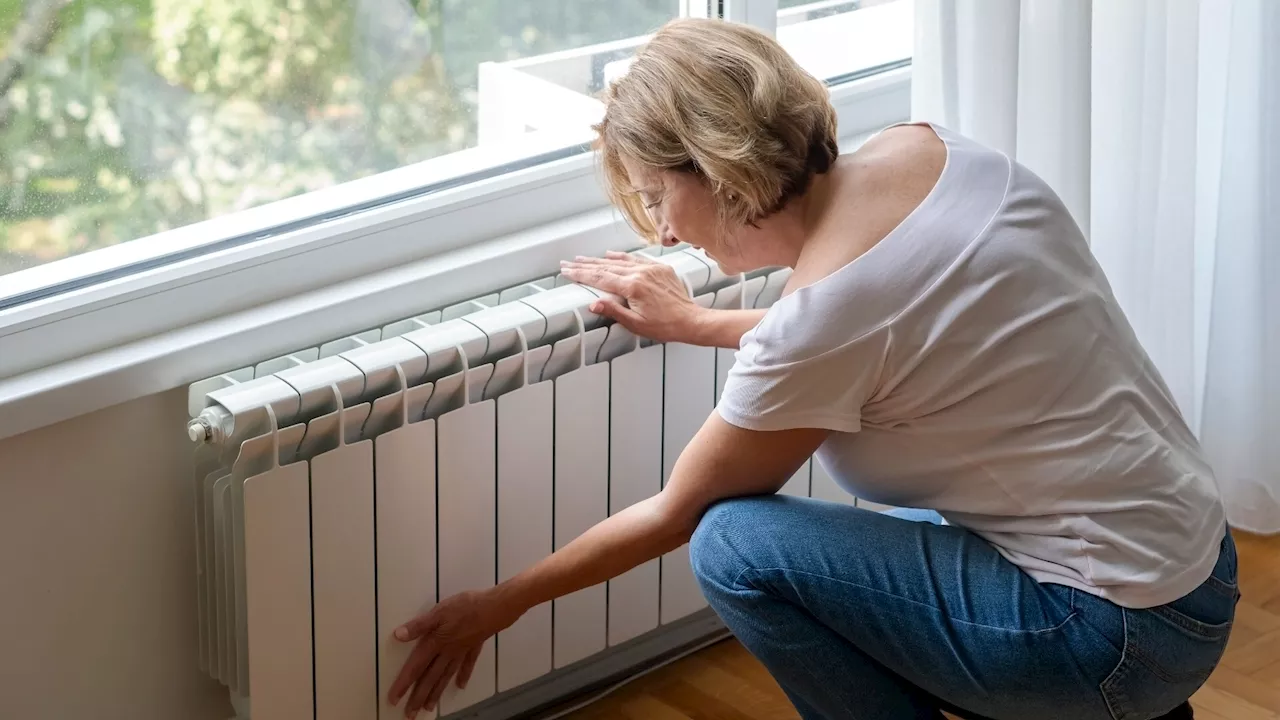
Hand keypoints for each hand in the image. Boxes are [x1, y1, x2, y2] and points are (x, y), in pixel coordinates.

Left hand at [388, 588, 519, 717]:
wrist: (494, 609)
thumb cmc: (466, 607)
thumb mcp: (438, 612)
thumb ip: (419, 625)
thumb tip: (398, 636)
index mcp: (435, 643)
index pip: (416, 667)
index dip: (404, 683)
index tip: (394, 699)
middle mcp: (447, 652)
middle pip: (430, 678)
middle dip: (419, 697)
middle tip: (410, 714)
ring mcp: (461, 652)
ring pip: (446, 676)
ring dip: (436, 692)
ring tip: (428, 707)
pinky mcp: (474, 647)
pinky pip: (467, 665)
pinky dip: (463, 676)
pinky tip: (460, 685)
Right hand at [560, 251, 705, 343]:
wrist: (690, 320)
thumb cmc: (665, 326)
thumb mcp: (636, 324)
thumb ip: (614, 312)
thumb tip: (593, 304)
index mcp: (632, 287)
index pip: (600, 279)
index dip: (581, 274)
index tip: (567, 271)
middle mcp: (641, 273)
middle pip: (606, 267)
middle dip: (585, 265)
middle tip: (568, 263)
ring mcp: (651, 269)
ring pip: (620, 261)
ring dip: (600, 259)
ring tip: (584, 258)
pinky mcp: (660, 269)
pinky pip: (637, 259)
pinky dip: (622, 257)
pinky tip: (612, 255)